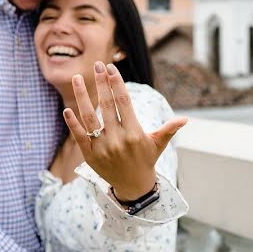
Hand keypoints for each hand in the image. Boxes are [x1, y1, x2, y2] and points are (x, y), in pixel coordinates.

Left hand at [63, 61, 186, 200]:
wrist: (133, 186)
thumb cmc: (146, 159)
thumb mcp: (158, 144)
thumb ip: (168, 129)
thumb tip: (185, 120)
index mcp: (134, 133)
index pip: (123, 102)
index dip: (116, 83)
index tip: (111, 68)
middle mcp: (117, 139)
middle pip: (106, 105)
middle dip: (101, 83)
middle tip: (97, 65)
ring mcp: (102, 147)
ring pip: (89, 117)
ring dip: (81, 97)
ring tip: (76, 78)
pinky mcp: (90, 155)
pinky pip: (79, 136)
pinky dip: (72, 123)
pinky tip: (67, 109)